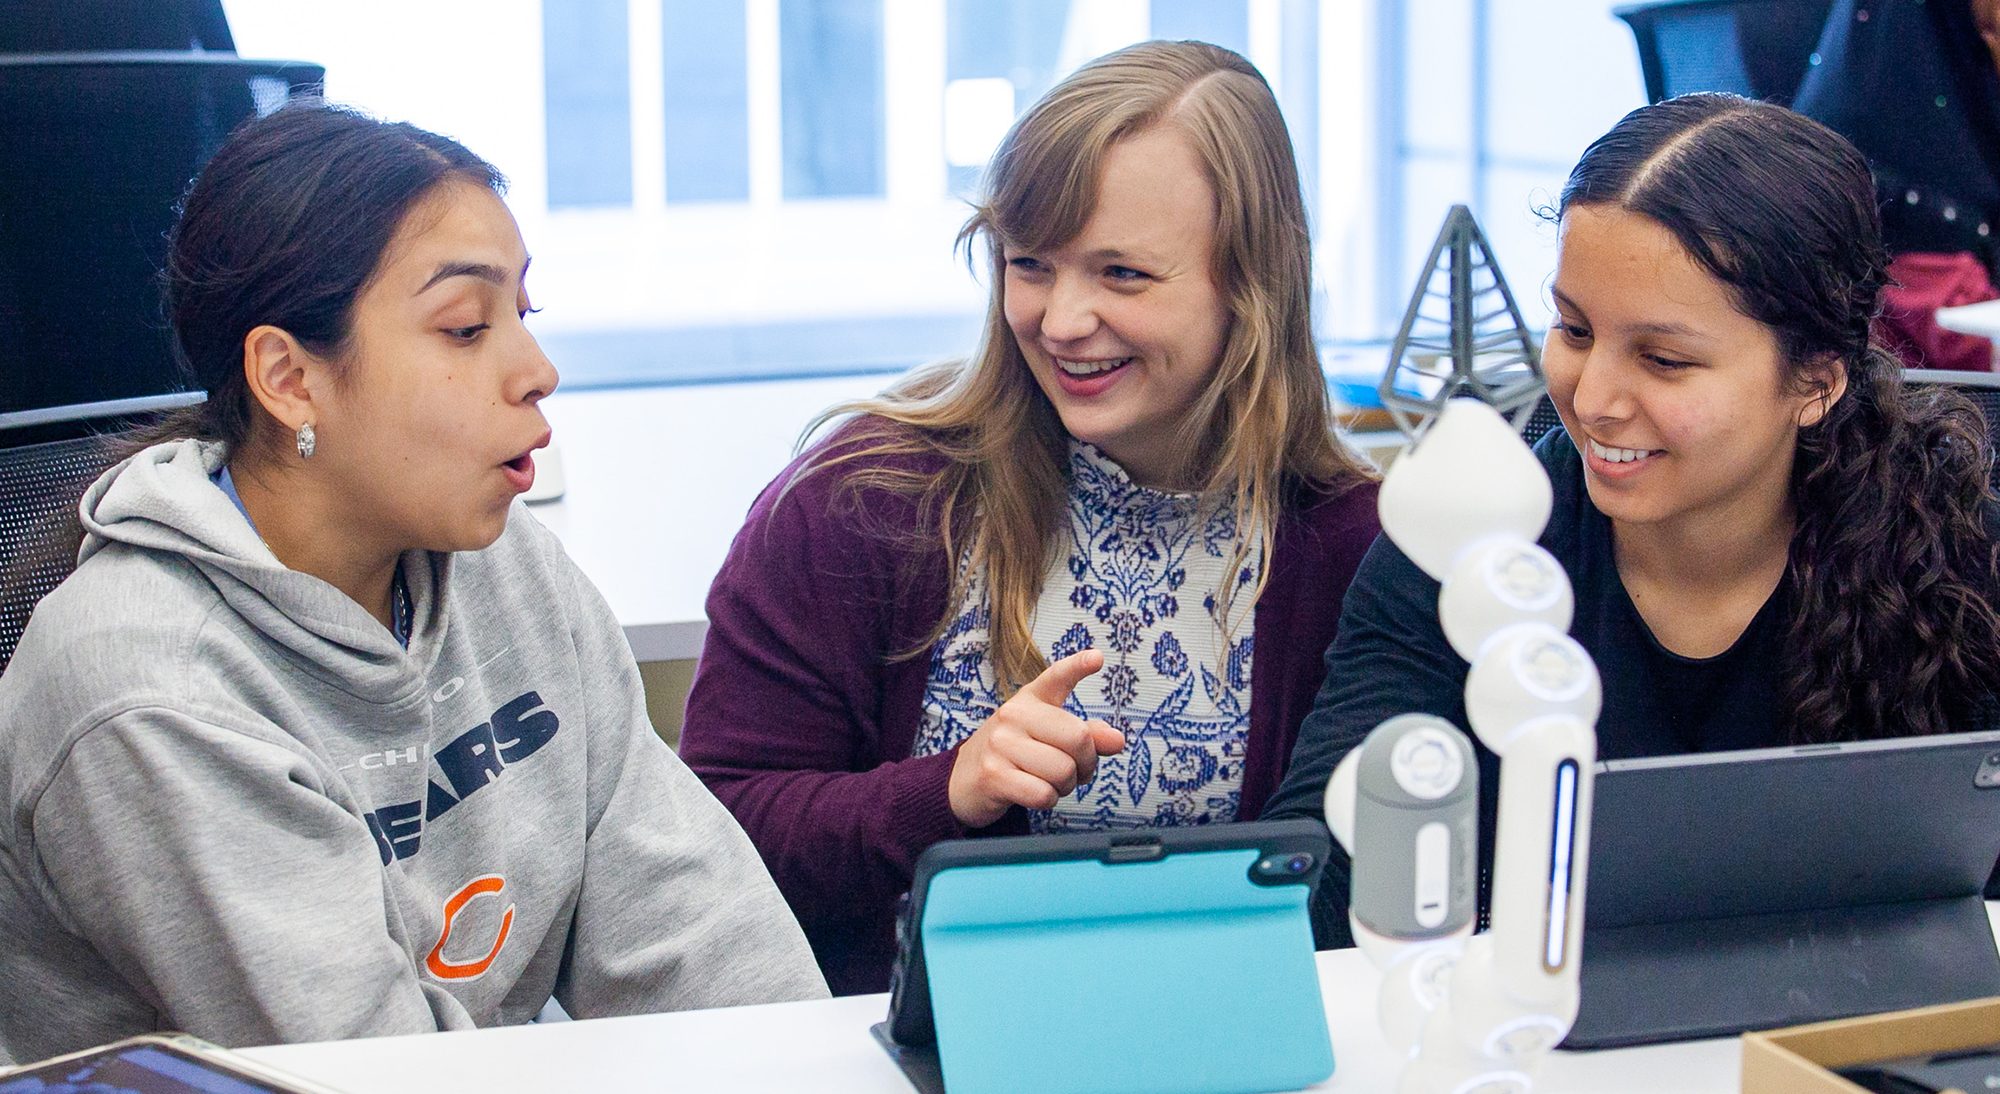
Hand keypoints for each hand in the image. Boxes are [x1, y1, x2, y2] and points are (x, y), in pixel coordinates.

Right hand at [947, 649, 1125, 827]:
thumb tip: (1117, 740)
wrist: (962, 780)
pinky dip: (1049, 800)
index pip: (1056, 677)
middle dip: (1087, 764)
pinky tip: (1034, 793)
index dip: (1077, 666)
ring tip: (1049, 782)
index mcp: (1029, 700)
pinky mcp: (993, 775)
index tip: (1097, 658)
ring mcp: (1000, 744)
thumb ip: (1085, 735)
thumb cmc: (1014, 755)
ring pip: (1063, 771)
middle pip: (1078, 738)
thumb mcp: (1047, 737)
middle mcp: (1013, 715)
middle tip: (1076, 771)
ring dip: (1066, 786)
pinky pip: (1044, 794)